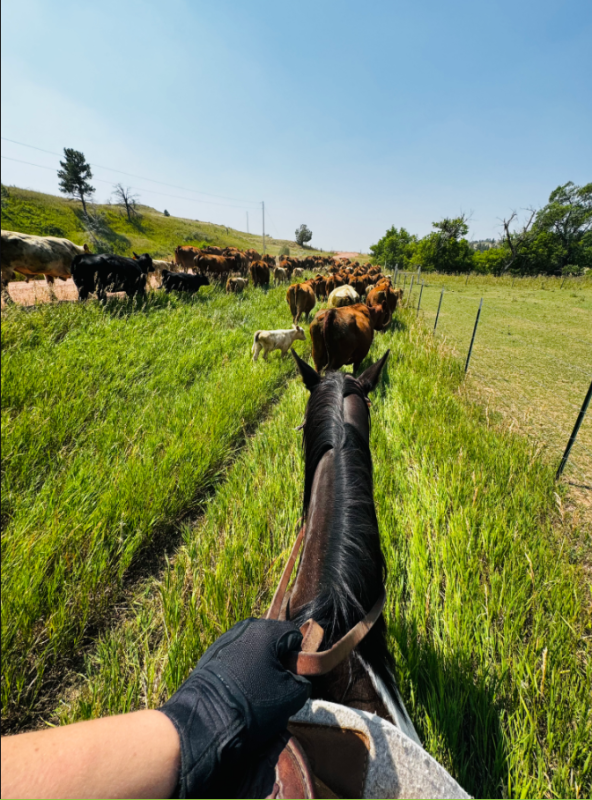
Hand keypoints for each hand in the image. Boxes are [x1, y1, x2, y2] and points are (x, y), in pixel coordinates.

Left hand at [159, 618, 309, 796]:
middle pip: (273, 641)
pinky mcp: (210, 654)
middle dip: (278, 661)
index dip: (299, 658)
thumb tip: (296, 677)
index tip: (292, 679)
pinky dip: (242, 671)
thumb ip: (303, 680)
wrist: (204, 723)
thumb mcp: (292, 696)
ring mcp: (224, 639)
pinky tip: (238, 691)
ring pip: (254, 650)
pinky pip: (236, 657)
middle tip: (275, 688)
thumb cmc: (253, 705)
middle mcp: (244, 627)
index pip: (294, 636)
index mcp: (266, 630)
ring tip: (255, 693)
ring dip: (259, 666)